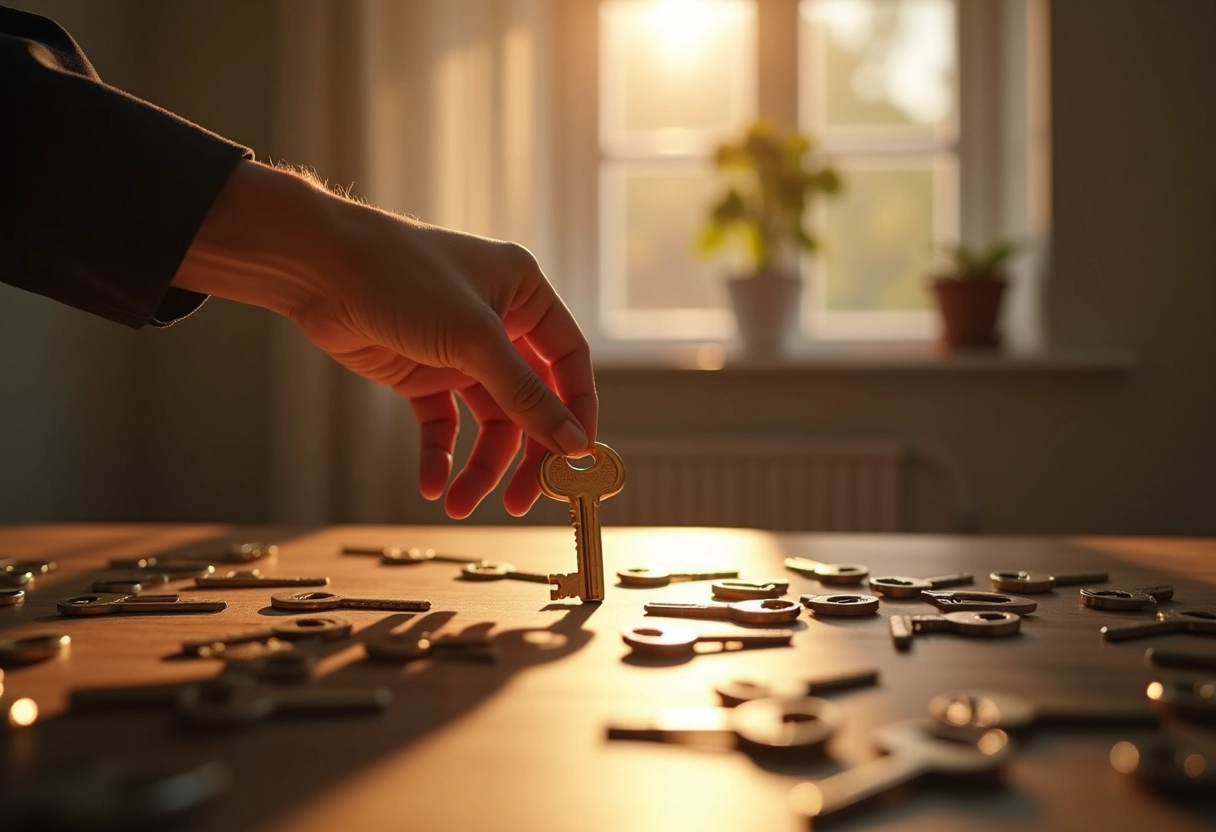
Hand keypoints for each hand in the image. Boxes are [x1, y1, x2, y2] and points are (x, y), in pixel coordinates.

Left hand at [173, 161, 596, 517]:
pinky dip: (439, 456)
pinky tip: (431, 483)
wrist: (318, 268)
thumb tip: (573, 442)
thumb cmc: (401, 276)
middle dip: (524, 455)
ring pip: (487, 422)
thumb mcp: (474, 339)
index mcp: (525, 295)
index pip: (569, 363)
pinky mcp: (421, 373)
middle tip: (518, 501)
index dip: (576, 413)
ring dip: (478, 466)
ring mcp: (459, 352)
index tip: (575, 462)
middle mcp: (498, 324)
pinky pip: (444, 424)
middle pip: (530, 403)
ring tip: (459, 503)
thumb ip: (525, 395)